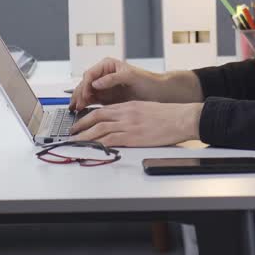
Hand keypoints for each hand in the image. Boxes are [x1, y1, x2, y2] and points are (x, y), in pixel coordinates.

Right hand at [69, 57, 162, 110]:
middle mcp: (103, 75)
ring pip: (85, 92)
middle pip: (85, 83)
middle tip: (77, 105)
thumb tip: (95, 83)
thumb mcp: (130, 76)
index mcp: (107, 65)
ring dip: (79, 100)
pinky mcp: (105, 98)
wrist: (157, 93)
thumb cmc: (147, 80)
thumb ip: (112, 78)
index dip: (85, 84)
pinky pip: (91, 100)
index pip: (90, 74)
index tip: (86, 94)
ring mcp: (103, 87)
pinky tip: (81, 110)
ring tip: (75, 109)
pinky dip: (85, 105)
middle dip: (79, 93)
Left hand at [69, 101, 202, 146]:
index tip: (81, 122)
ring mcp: (129, 125)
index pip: (103, 110)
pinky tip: (92, 148)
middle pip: (97, 117)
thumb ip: (132, 113)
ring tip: (76, 142)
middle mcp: (126, 114)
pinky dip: (98, 143)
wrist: (181, 118)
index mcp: (129, 106)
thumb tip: (121, 122)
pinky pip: (111, 139)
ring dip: (85, 136)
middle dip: (82, 125)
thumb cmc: (169, 115)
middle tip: (73, 132)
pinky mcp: (134, 136)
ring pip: (100, 129)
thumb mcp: (146, 109)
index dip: (88, 116)